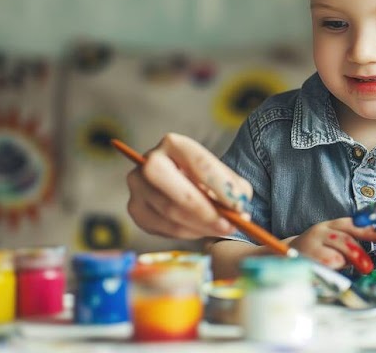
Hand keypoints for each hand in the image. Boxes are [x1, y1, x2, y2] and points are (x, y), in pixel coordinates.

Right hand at [126, 133, 252, 238]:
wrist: (182, 180)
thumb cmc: (206, 177)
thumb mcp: (223, 176)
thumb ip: (234, 189)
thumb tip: (238, 210)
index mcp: (174, 144)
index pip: (200, 164)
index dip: (221, 187)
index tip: (240, 206)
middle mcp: (150, 160)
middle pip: (178, 191)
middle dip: (207, 213)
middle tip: (229, 226)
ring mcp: (138, 185)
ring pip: (170, 212)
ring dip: (200, 226)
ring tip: (222, 229)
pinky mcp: (135, 208)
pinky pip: (162, 227)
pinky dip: (187, 232)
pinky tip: (202, 230)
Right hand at [290, 218, 375, 274]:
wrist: (283, 256)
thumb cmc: (316, 251)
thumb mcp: (332, 242)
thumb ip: (349, 244)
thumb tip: (371, 256)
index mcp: (330, 225)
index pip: (351, 224)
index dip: (368, 231)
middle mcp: (320, 231)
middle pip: (345, 240)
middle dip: (359, 255)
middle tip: (368, 268)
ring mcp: (310, 246)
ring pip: (334, 257)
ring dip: (342, 265)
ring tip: (339, 268)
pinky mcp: (303, 261)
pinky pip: (321, 271)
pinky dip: (328, 274)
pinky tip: (327, 272)